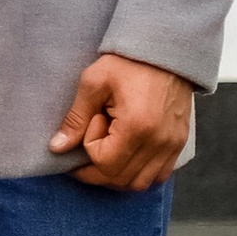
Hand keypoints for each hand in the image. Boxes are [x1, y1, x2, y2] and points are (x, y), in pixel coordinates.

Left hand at [50, 53, 194, 190]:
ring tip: (106, 152)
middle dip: (97, 169)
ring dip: (117, 176)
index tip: (92, 123)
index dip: (89, 149)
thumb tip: (57, 148)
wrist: (165, 51)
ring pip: (141, 184)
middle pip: (121, 179)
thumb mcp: (94, 83)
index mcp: (137, 126)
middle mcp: (159, 142)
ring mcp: (172, 145)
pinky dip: (140, 173)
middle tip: (87, 149)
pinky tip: (127, 155)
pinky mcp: (179, 144)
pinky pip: (160, 175)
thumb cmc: (128, 63)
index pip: (105, 162)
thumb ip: (76, 118)